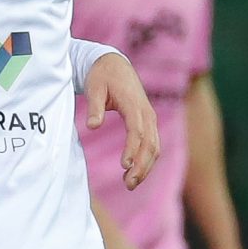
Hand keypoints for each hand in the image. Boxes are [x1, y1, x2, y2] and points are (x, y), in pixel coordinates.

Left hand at [84, 54, 159, 189]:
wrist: (114, 64)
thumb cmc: (102, 76)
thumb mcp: (94, 87)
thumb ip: (94, 107)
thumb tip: (92, 126)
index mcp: (134, 104)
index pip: (137, 131)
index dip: (132, 149)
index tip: (124, 166)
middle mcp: (147, 113)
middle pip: (150, 144)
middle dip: (142, 166)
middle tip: (128, 184)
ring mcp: (150, 118)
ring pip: (154, 147)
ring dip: (146, 167)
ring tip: (130, 184)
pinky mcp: (148, 123)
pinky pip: (152, 145)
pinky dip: (147, 161)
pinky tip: (135, 173)